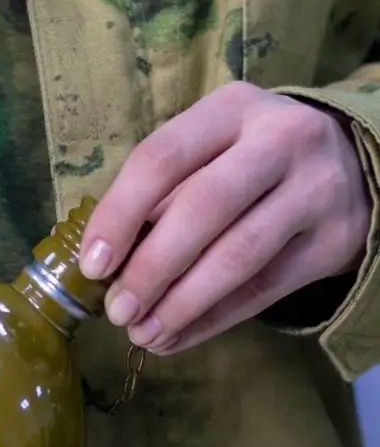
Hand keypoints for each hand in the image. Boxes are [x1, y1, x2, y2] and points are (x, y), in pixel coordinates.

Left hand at [77, 82, 371, 353]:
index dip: (120, 214)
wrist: (354, 166)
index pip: (163, 157)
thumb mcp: (213, 150)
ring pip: (239, 256)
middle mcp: (280, 139)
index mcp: (231, 109)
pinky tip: (177, 337)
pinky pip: (264, 289)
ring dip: (181, 304)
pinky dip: (213, 320)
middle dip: (152, 267)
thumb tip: (106, 265)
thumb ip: (163, 196)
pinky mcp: (334, 240)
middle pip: (204, 207)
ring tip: (142, 334)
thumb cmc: (252, 160)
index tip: (93, 265)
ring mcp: (315, 189)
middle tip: (117, 311)